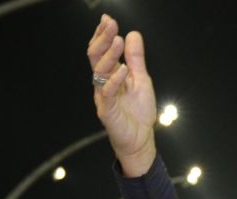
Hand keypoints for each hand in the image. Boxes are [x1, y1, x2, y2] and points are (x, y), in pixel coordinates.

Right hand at [86, 14, 157, 175]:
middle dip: (102, 39)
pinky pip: (107, 92)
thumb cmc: (138, 112)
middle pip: (95, 56)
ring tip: (118, 41)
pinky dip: (115, 79)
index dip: (103, 35)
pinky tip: (124, 69)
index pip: (101, 50)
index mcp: (110, 74)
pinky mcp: (107, 110)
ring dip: (109, 55)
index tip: (108, 20)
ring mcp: (103, 96)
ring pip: (100, 71)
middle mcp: (103, 83)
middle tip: (110, 24)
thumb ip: (136, 59)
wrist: (140, 139)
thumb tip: (133, 34)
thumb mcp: (141, 80)